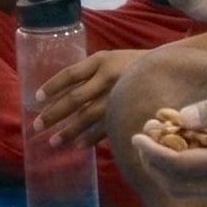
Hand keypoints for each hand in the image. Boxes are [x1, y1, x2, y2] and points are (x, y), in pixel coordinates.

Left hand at [29, 48, 143, 149]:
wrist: (169, 68)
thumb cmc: (131, 65)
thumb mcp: (109, 59)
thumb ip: (89, 72)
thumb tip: (60, 94)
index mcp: (101, 61)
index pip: (70, 74)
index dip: (52, 86)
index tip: (36, 98)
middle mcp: (108, 78)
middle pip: (75, 98)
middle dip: (55, 113)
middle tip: (38, 125)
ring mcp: (119, 96)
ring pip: (88, 116)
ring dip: (69, 130)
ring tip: (54, 142)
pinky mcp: (128, 110)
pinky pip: (106, 127)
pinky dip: (91, 138)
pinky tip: (78, 146)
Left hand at [126, 90, 206, 200]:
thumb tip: (182, 116)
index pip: (178, 167)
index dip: (151, 153)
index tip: (135, 136)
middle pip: (177, 186)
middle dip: (154, 164)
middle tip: (144, 137)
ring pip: (191, 191)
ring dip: (170, 170)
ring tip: (162, 139)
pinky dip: (188, 173)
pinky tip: (189, 147)